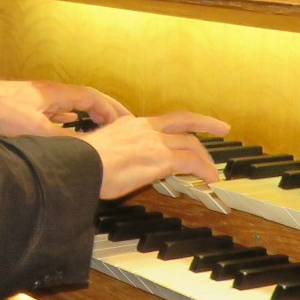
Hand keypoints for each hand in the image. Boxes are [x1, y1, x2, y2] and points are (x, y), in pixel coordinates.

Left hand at [0, 78, 132, 136]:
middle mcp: (51, 92)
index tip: (127, 121)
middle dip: (106, 109)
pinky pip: (58, 107)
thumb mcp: (34, 130)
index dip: (112, 109)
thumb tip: (85, 150)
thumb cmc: (0, 111)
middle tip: (122, 121)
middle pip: (86, 97)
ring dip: (89, 112)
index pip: (93, 98)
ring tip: (103, 125)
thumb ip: (61, 138)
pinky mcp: (29, 103)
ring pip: (72, 102)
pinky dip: (70, 114)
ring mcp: (40, 96)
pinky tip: (70, 122)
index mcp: (57, 94)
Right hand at [81, 111, 230, 200]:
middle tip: (220, 129)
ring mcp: (153, 142)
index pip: (163, 120)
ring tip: (213, 170)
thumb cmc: (80, 163)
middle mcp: (144, 128)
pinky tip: (209, 179)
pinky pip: (191, 162)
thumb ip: (114, 152)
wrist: (78, 166)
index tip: (192, 124)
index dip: (182, 121)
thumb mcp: (98, 150)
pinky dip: (204, 169)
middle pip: (184, 124)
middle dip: (206, 125)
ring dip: (206, 157)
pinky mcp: (160, 158)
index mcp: (129, 124)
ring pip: (191, 143)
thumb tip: (114, 163)